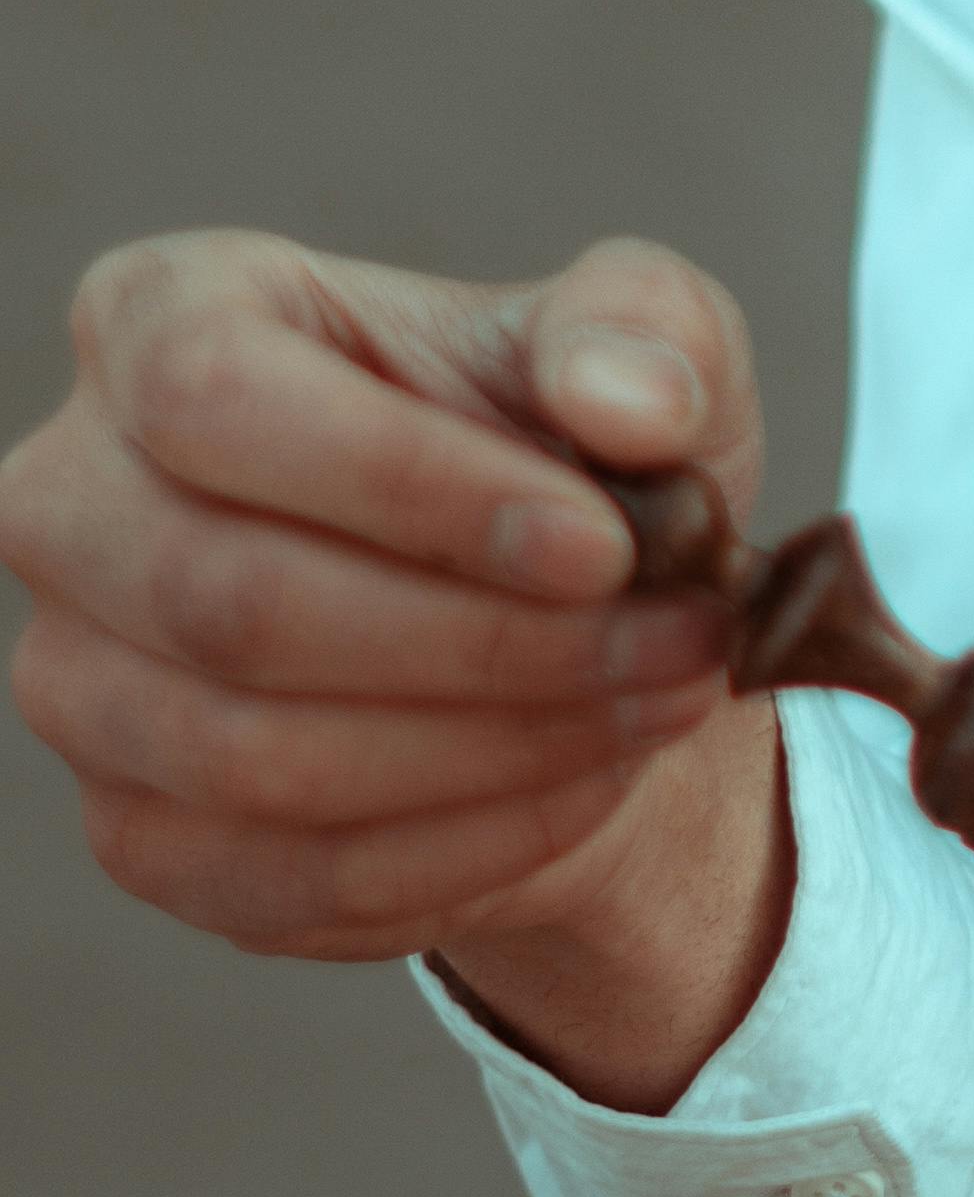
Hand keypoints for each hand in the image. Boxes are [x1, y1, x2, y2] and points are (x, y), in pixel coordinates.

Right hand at [2, 226, 791, 1093]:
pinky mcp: (138, 834)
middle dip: (488, 645)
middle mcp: (71, 498)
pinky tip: (589, 789)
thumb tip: (629, 402)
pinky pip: (287, 877)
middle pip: (233, 601)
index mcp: (157, 318)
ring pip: (255, 756)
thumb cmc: (564, 447)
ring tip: (658, 707)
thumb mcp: (643, 339)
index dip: (413, 486)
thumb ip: (643, 332)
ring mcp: (80, 680)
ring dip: (495, 752)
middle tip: (679, 646)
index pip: (217, 397)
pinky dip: (467, 850)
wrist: (559, 622)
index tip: (603, 547)